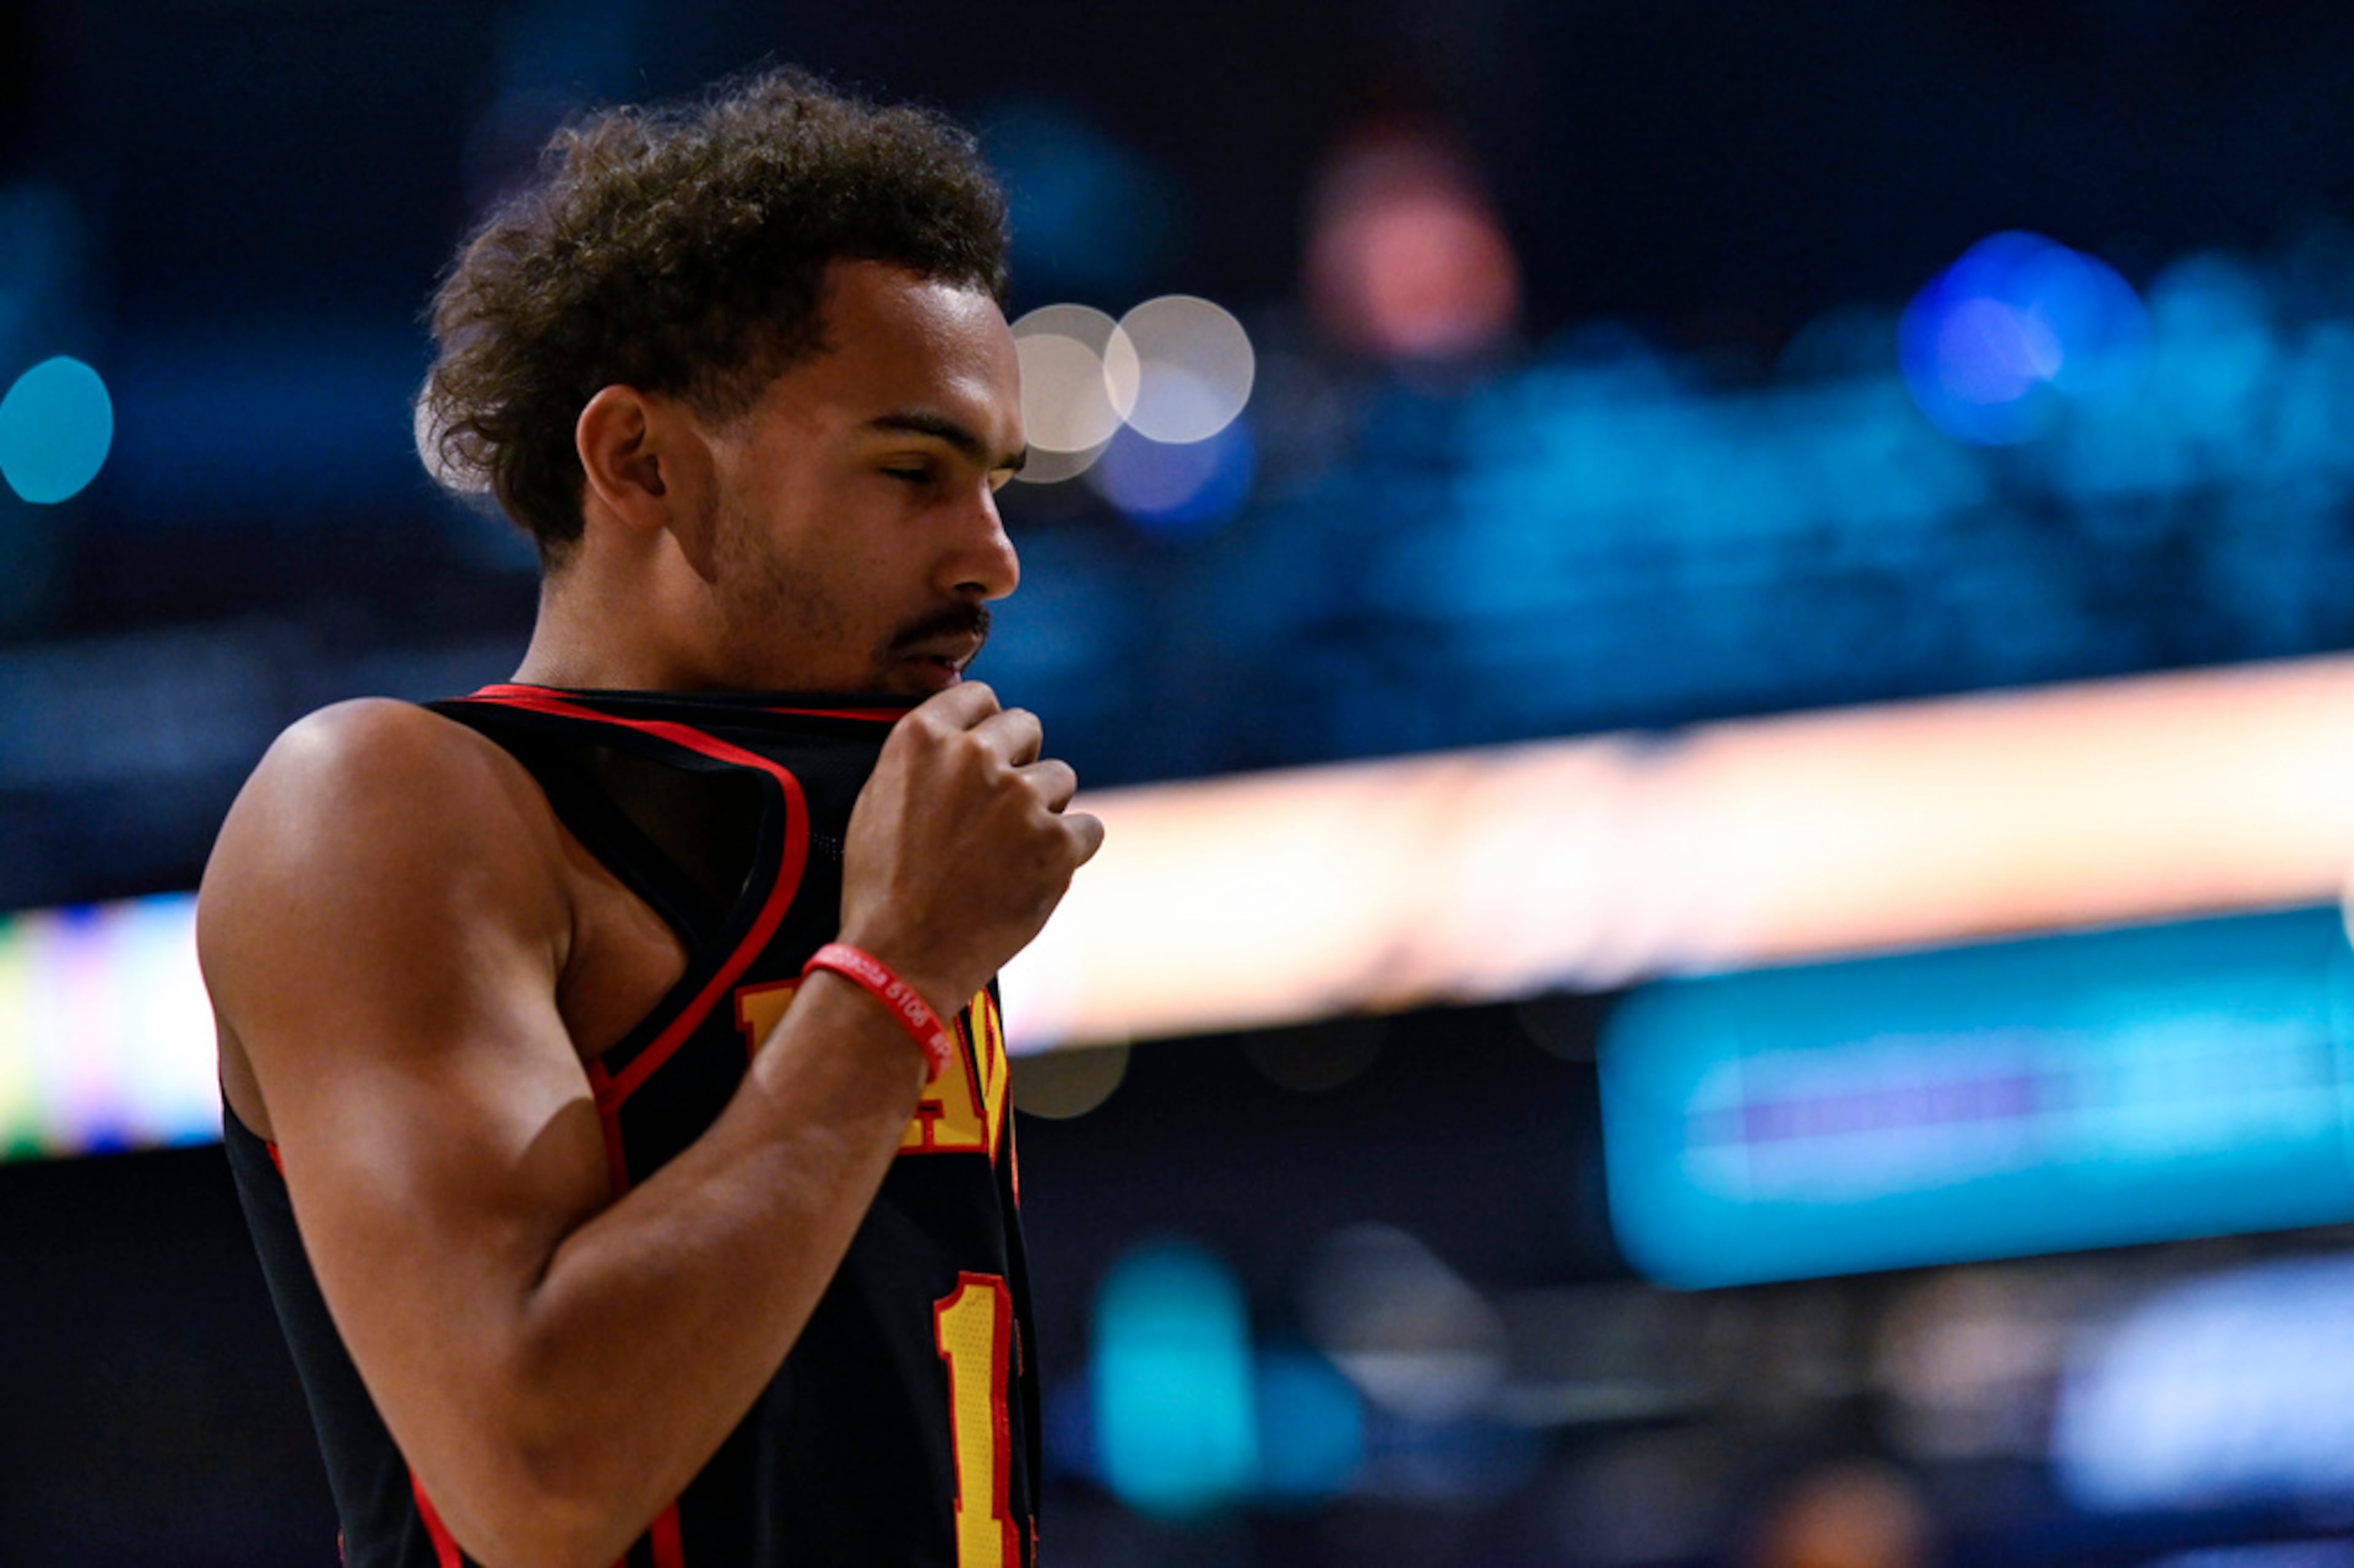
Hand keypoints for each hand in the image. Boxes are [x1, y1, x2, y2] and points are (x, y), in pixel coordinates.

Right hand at [837, 683, 1102, 1015]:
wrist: (900, 958)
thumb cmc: (882, 887)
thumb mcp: (879, 800)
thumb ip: (925, 757)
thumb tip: (968, 730)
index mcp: (923, 738)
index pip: (979, 697)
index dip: (986, 726)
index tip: (986, 754)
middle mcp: (974, 755)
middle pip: (1026, 726)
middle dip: (1020, 761)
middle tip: (999, 810)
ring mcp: (1020, 797)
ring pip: (1061, 778)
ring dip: (1044, 809)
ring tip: (1008, 854)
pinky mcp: (1057, 842)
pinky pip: (1088, 828)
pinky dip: (1070, 851)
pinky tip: (1036, 875)